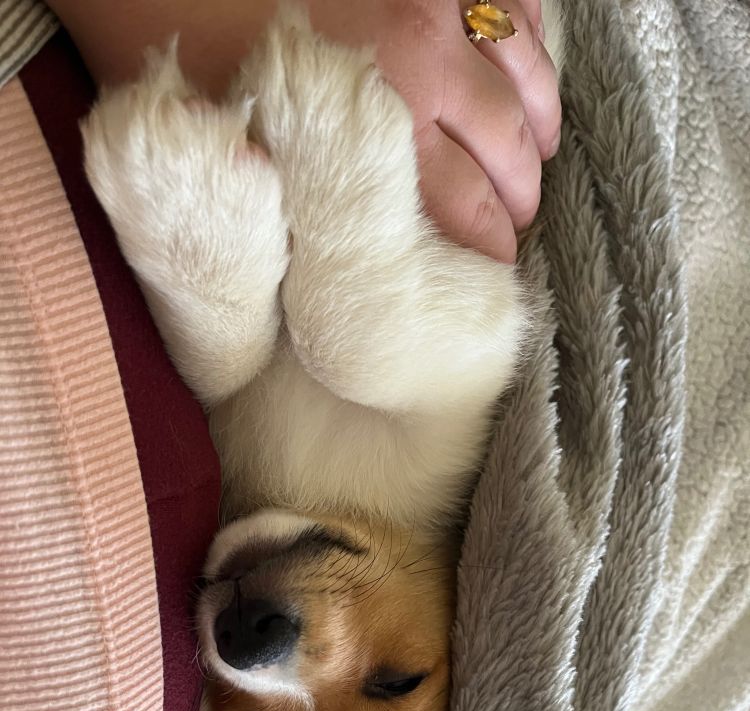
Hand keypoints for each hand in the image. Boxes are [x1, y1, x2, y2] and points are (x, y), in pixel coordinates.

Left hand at [50, 0, 560, 261]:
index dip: (489, 246)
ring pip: (522, 75)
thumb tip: (315, 269)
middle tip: (519, 221)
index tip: (499, 268)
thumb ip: (286, 209)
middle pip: (504, 150)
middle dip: (521, 194)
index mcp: (377, 131)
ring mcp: (439, 6)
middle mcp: (424, 70)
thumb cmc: (185, 37)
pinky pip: (513, 1)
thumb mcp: (230, 154)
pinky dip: (532, 38)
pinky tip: (532, 68)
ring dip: (540, 122)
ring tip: (543, 152)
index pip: (461, 210)